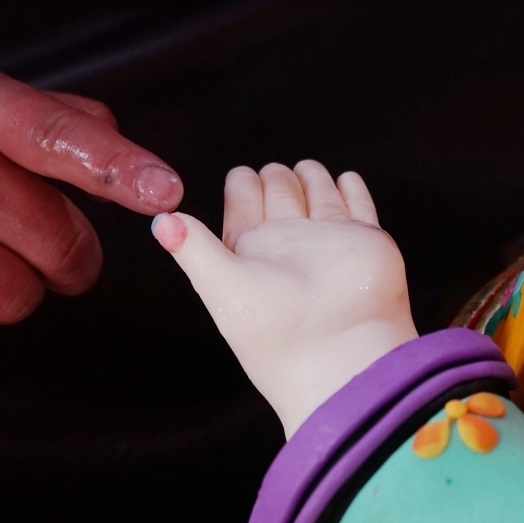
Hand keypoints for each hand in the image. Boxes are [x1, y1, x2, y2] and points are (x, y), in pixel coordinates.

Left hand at [152, 160, 416, 437]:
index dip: (241, 188)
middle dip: (276, 178)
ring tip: (304, 168)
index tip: (240, 175)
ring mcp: (327, 241)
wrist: (337, 354)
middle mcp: (287, 246)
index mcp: (250, 253)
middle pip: (281, 197)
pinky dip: (351, 191)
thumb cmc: (274, 331)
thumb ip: (192, 248)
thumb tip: (160, 222)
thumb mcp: (218, 284)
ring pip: (317, 198)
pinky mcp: (364, 239)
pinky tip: (345, 179)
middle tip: (272, 171)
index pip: (243, 209)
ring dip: (310, 179)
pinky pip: (358, 207)